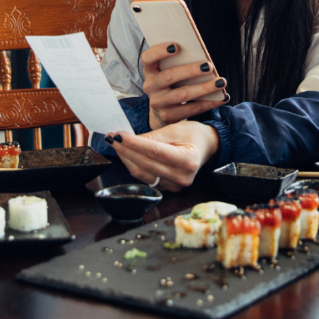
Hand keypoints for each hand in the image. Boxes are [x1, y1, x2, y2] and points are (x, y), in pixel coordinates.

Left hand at [104, 121, 220, 191]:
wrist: (206, 147)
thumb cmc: (192, 135)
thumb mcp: (175, 129)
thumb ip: (152, 137)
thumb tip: (128, 140)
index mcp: (188, 160)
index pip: (155, 152)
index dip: (134, 144)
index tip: (117, 135)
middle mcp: (183, 177)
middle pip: (146, 165)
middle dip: (125, 150)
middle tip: (111, 137)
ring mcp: (175, 186)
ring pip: (142, 173)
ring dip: (126, 158)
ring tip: (116, 144)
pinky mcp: (168, 188)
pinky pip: (145, 177)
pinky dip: (133, 165)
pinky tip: (126, 153)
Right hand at [139, 42, 227, 129]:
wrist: (161, 111)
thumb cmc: (171, 83)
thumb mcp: (167, 71)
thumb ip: (177, 62)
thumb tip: (201, 56)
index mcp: (149, 70)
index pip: (148, 57)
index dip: (160, 51)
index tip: (177, 46)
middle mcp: (150, 86)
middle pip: (169, 76)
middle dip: (190, 70)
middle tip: (209, 66)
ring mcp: (158, 103)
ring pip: (182, 94)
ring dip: (204, 88)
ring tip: (221, 82)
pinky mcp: (168, 117)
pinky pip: (192, 109)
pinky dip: (209, 103)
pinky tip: (222, 97)